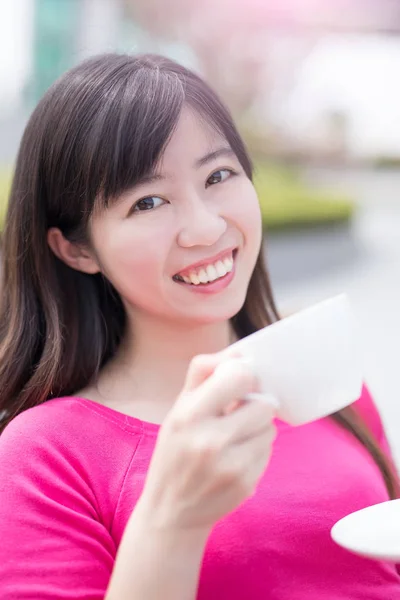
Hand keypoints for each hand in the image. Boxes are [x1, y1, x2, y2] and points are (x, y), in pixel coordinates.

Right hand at [139, 351, 276, 532]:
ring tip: (235, 437)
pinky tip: (236, 457)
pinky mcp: (245, 483)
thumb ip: (204, 374)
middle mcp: (210, 440)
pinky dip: (257, 450)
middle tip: (238, 413)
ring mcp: (230, 465)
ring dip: (258, 429)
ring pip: (269, 428)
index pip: (239, 376)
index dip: (244, 376)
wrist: (170, 511)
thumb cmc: (175, 451)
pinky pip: (268, 452)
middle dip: (254, 405)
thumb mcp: (178, 408)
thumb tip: (239, 351)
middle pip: (263, 404)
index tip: (239, 383)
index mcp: (188, 415)